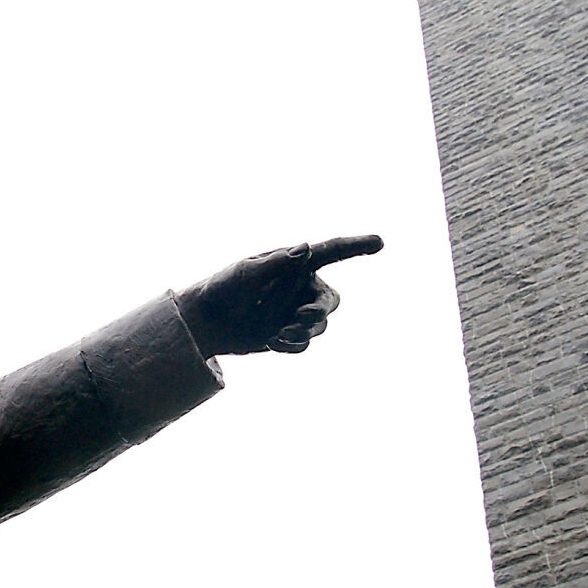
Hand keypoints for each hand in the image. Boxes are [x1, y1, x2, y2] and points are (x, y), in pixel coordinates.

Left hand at [175, 234, 382, 356]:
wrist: (207, 322)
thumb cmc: (223, 288)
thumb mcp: (244, 274)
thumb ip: (274, 264)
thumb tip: (304, 248)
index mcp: (294, 264)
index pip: (330, 253)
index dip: (356, 246)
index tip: (380, 242)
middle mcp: (301, 286)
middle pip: (330, 301)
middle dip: (318, 313)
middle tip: (300, 320)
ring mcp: (297, 311)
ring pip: (319, 326)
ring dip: (302, 333)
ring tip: (277, 335)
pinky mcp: (290, 333)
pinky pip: (304, 343)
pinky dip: (292, 346)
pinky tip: (272, 342)